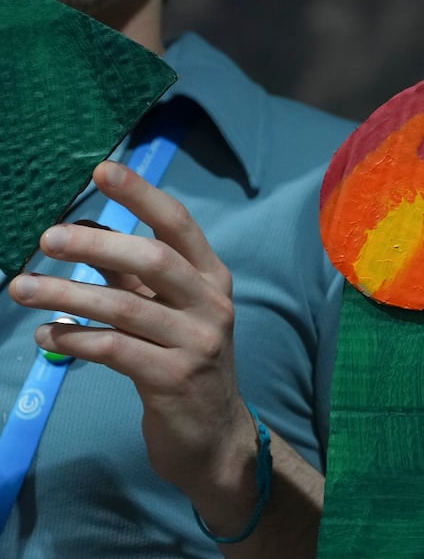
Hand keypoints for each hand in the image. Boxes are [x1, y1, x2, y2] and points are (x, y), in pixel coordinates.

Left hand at [8, 161, 261, 524]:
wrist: (215, 437)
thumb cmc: (184, 364)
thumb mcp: (165, 313)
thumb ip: (130, 276)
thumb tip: (83, 231)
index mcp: (211, 278)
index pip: (179, 225)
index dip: (141, 195)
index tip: (103, 170)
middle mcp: (210, 304)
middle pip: (153, 260)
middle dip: (97, 243)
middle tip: (47, 238)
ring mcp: (196, 342)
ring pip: (126, 307)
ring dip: (68, 295)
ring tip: (23, 287)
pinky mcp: (173, 379)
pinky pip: (116, 351)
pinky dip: (76, 339)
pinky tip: (47, 334)